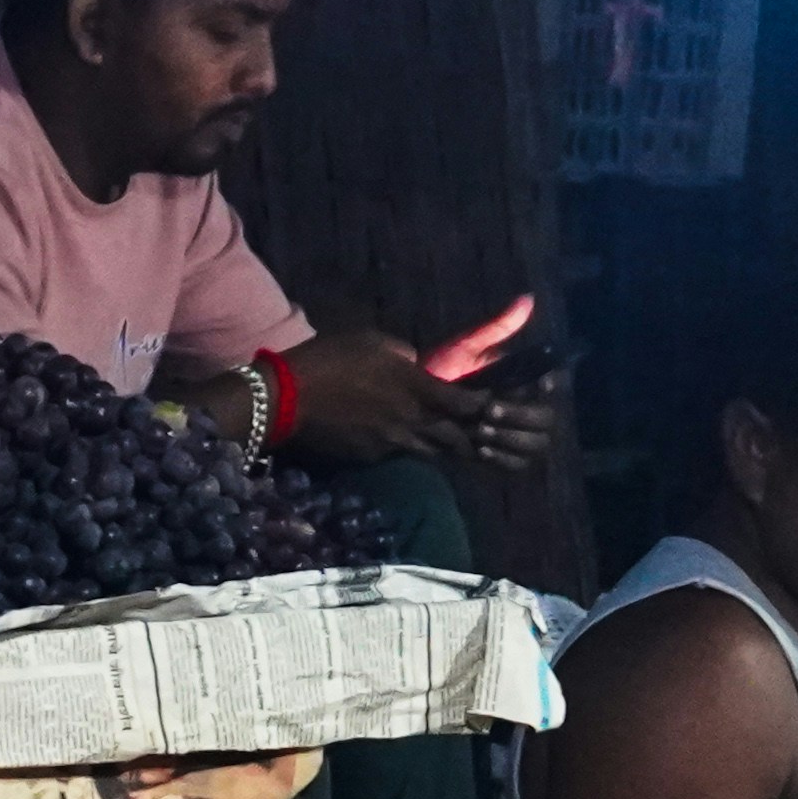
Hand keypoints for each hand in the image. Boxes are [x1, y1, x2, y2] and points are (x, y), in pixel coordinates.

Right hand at [282, 326, 549, 475]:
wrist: (285, 398)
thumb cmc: (328, 358)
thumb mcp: (373, 342)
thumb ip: (405, 356)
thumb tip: (419, 364)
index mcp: (416, 387)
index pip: (470, 404)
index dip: (496, 408)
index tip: (512, 408)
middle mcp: (412, 421)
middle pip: (464, 440)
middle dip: (491, 443)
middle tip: (512, 443)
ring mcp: (394, 443)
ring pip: (439, 452)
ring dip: (460, 451)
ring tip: (483, 452)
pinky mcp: (374, 457)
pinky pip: (406, 454)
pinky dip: (419, 450)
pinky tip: (421, 444)